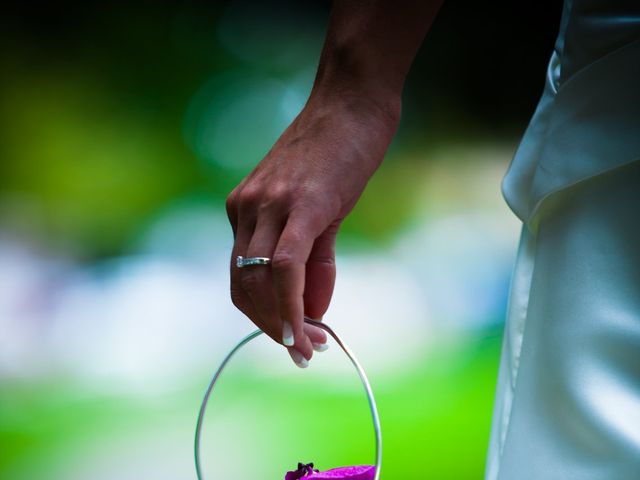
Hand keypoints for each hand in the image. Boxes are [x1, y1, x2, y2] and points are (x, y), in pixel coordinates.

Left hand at [226, 92, 398, 365]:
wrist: (351, 103)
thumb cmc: (337, 153)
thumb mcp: (320, 211)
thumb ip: (314, 262)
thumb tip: (313, 309)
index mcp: (244, 210)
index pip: (242, 278)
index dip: (263, 315)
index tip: (291, 339)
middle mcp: (246, 208)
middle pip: (244, 286)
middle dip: (271, 326)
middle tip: (304, 350)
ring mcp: (266, 205)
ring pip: (260, 282)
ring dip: (282, 322)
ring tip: (311, 345)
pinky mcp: (298, 204)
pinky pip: (285, 267)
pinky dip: (290, 305)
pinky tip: (304, 330)